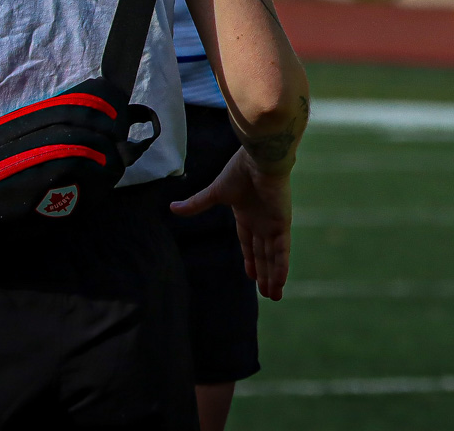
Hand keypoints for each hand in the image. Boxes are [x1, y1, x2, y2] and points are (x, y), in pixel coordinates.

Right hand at [170, 148, 293, 299]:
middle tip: (267, 294)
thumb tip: (172, 208)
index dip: (251, 259)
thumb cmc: (240, 170)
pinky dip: (281, 266)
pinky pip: (282, 250)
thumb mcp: (215, 193)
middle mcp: (262, 222)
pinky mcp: (282, 223)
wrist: (259, 158)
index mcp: (247, 214)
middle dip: (263, 273)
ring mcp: (273, 224)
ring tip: (274, 295)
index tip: (252, 276)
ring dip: (273, 276)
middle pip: (263, 254)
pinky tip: (279, 282)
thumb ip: (197, 204)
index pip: (249, 243)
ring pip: (273, 257)